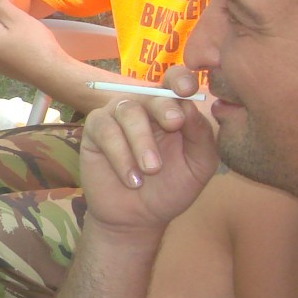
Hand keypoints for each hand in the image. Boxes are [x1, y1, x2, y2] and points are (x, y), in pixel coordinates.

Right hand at [77, 66, 219, 229]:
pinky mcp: (95, 131)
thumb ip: (202, 137)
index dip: (180, 78)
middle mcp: (144, 108)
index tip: (187, 90)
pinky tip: (132, 179)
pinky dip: (120, 154)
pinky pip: (106, 130)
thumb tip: (191, 108)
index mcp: (171, 110)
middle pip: (151, 93)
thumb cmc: (170, 189)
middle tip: (174, 125)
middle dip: (164, 107)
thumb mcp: (198, 166)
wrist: (137, 219)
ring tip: (151, 171)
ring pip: (128, 110)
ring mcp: (117, 116)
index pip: (175, 81)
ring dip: (142, 140)